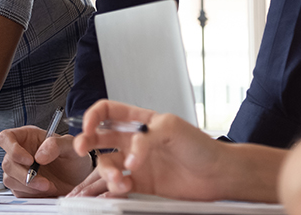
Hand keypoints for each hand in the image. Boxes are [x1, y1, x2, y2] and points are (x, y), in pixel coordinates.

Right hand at [0, 126, 91, 196]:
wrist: (78, 180)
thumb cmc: (73, 159)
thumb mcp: (70, 146)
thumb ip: (55, 145)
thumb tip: (39, 156)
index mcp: (27, 137)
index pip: (6, 138)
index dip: (12, 148)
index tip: (29, 160)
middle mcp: (20, 152)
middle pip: (7, 163)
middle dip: (24, 174)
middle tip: (44, 181)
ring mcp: (19, 170)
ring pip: (9, 179)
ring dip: (29, 186)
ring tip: (48, 186)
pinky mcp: (21, 186)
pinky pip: (17, 191)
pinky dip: (31, 194)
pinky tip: (45, 190)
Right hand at [71, 100, 226, 200]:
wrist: (218, 174)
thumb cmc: (201, 146)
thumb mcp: (171, 128)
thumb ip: (144, 139)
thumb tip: (130, 157)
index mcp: (140, 121)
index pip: (107, 112)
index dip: (93, 116)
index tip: (88, 127)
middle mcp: (134, 141)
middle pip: (99, 137)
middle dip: (86, 142)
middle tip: (81, 149)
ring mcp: (137, 163)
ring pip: (108, 164)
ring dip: (107, 172)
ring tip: (120, 180)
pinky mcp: (142, 183)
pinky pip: (119, 185)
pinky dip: (114, 188)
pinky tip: (120, 189)